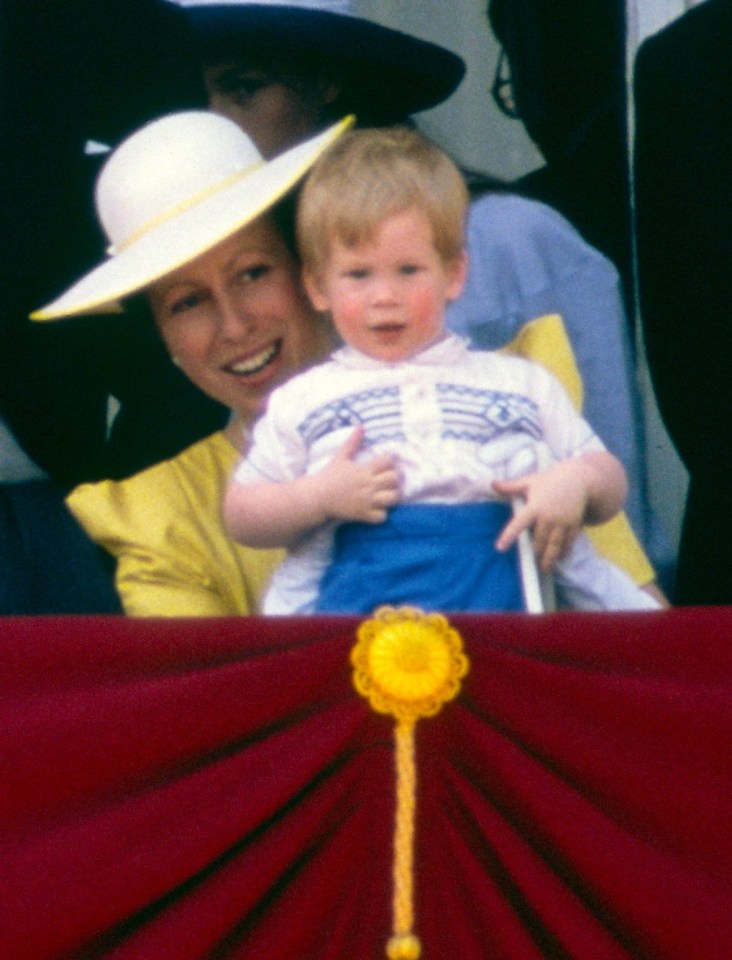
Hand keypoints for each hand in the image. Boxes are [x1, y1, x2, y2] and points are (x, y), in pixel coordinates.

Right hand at [316, 426, 400, 523]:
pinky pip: (382, 516)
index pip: (388, 461)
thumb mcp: (340, 457)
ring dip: (394, 495)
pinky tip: (379, 508)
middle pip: (394, 479)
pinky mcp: (363, 515)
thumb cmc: (329, 476)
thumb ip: (353, 442)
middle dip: (396, 477)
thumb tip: (361, 426)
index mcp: (363, 470)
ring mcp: (366, 501)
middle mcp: (367, 485)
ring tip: (390, 493)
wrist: (317, 497)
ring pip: (393, 498)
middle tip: (392, 478)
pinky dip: (383, 513)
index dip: (391, 460)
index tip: (389, 462)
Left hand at [492, 458, 590, 572]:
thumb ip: (510, 486)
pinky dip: (564, 552)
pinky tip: (560, 559)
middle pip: (539, 541)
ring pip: (554, 546)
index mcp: (534, 507)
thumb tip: (492, 484)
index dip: (509, 536)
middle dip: (535, 554)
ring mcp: (562, 522)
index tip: (500, 548)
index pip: (518, 524)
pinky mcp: (574, 525)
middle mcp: (548, 517)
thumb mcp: (529, 481)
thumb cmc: (550, 480)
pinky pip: (568, 542)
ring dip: (550, 559)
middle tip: (531, 565)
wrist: (578, 478)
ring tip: (545, 569)